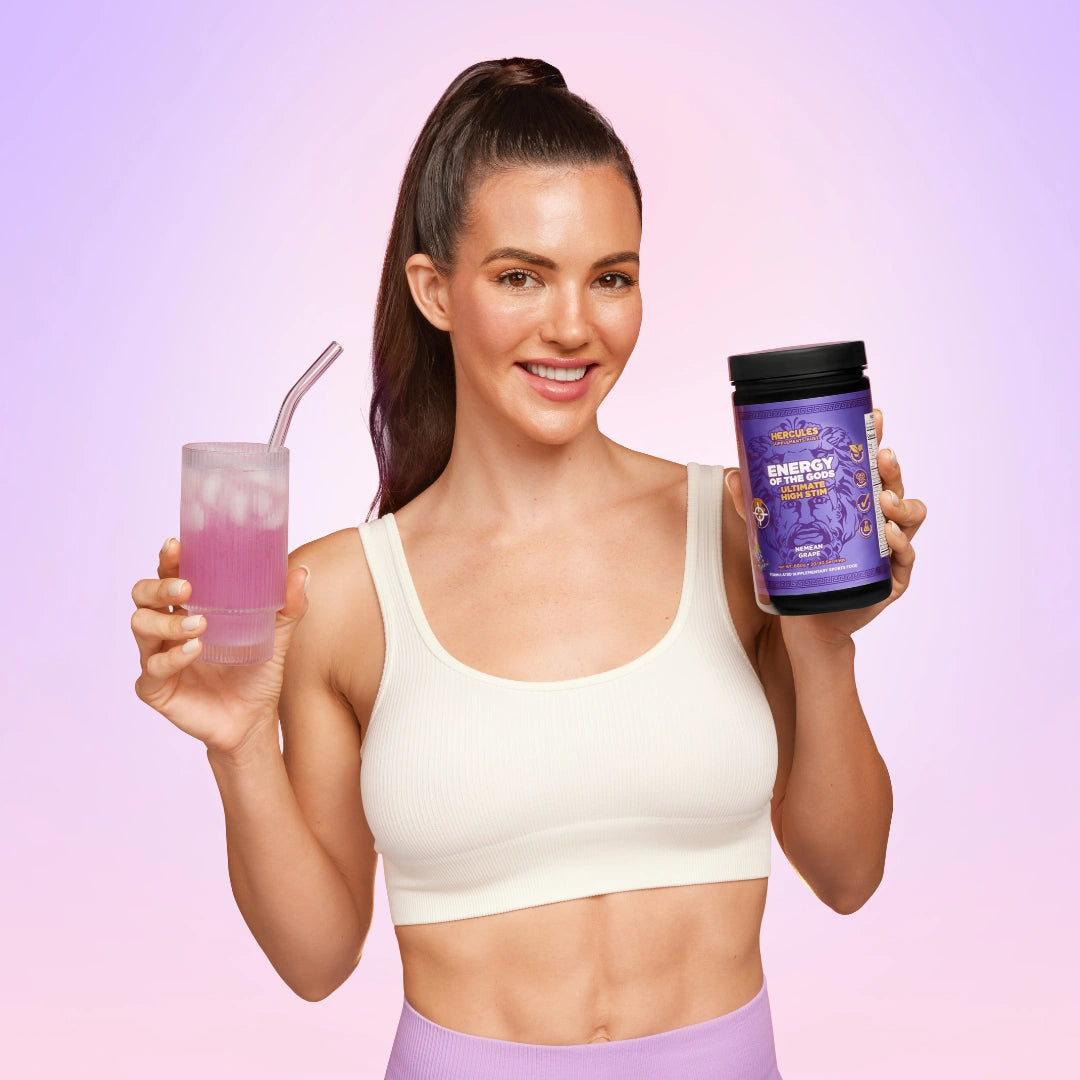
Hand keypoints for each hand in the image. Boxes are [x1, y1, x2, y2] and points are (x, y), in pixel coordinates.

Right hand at [131, 537, 310, 756]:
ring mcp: (157, 656)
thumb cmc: (257, 673)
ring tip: (199, 625)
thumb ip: (287, 607)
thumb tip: (301, 572)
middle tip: (187, 587)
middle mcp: (167, 628)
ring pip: (141, 626)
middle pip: (142, 595)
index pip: (169, 575)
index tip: (178, 545)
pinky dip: (172, 656)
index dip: (168, 559)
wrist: (254, 720)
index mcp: (190, 608)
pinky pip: (152, 667)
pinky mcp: (155, 687)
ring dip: (168, 621)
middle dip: (159, 585)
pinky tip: (194, 650)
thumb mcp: (277, 638)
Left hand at [726, 408, 926, 648]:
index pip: (871, 466)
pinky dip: (899, 543)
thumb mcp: (773, 533)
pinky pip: (906, 556)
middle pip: (894, 485)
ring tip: (883, 500)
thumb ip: (754, 505)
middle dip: (891, 468)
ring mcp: (888, 548)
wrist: (808, 621)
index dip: (877, 440)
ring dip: (900, 503)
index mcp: (855, 503)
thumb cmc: (799, 568)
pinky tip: (887, 534)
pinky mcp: (893, 578)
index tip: (878, 416)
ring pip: (910, 517)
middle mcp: (877, 521)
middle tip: (881, 456)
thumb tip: (733, 475)